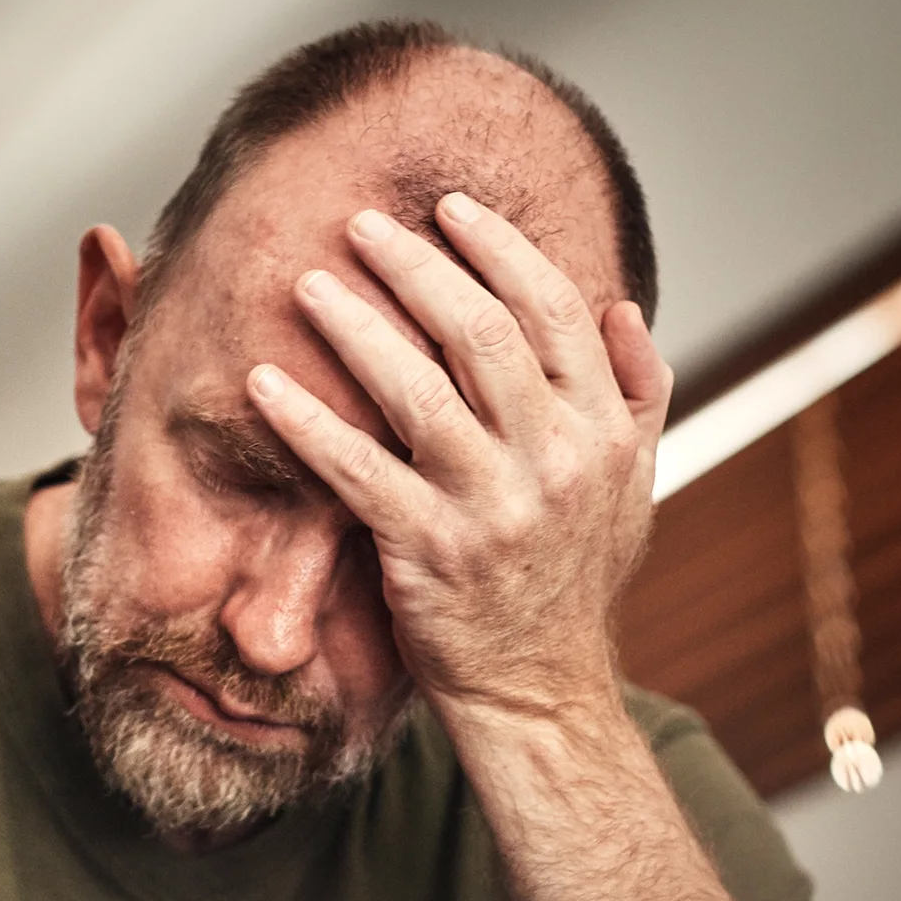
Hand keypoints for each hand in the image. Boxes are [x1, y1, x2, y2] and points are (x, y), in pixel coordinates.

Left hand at [247, 192, 672, 721]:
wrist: (540, 691)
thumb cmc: (572, 582)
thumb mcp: (634, 487)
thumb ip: (638, 393)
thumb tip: (621, 306)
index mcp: (604, 431)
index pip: (553, 310)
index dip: (498, 248)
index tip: (449, 209)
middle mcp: (555, 460)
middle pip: (481, 334)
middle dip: (416, 267)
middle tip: (361, 225)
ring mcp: (491, 507)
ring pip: (416, 390)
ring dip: (355, 327)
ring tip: (310, 284)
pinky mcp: (427, 551)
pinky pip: (356, 470)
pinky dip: (307, 421)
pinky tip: (262, 384)